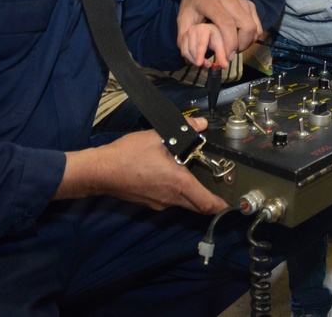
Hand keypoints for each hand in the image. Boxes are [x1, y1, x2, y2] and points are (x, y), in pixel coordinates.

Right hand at [59, 117, 227, 214]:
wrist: (99, 171)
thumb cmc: (128, 155)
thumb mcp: (157, 137)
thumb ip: (183, 130)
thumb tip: (201, 123)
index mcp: (178, 184)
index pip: (206, 203)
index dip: (221, 206)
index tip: (231, 205)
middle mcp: (170, 198)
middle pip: (197, 207)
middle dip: (211, 202)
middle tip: (221, 192)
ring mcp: (158, 203)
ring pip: (184, 204)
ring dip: (193, 196)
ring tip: (199, 180)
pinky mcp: (149, 202)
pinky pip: (170, 201)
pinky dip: (178, 194)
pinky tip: (175, 179)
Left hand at [178, 0, 261, 68]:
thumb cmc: (192, 5)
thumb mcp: (183, 20)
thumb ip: (186, 39)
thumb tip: (196, 59)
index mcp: (210, 2)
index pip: (227, 23)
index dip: (230, 42)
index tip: (228, 56)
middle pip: (246, 25)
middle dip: (242, 44)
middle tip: (232, 53)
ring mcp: (241, 0)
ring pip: (254, 25)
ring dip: (248, 41)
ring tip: (236, 46)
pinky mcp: (249, 3)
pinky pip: (257, 23)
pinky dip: (252, 35)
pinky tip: (241, 38)